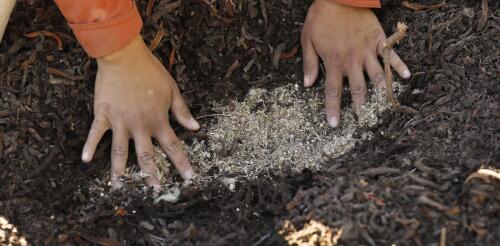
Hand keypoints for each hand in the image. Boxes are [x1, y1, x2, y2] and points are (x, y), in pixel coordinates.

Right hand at [81, 35, 199, 189]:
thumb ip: (182, 111)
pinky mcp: (104, 114)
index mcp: (158, 120)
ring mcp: (120, 121)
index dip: (182, 163)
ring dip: (120, 171)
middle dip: (151, 175)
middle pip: (146, 156)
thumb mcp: (172, 90)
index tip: (189, 177)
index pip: (173, 146)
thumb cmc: (150, 71)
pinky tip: (86, 160)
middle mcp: (140, 125)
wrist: (124, 56)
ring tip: (118, 186)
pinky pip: (96, 133)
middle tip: (155, 191)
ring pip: (120, 151)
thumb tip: (196, 127)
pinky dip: (90, 146)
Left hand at [301, 0, 410, 126]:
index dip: (333, 109)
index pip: (333, 91)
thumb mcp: (308, 40)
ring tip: (384, 107)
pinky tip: (407, 77)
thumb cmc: (320, 18)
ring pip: (377, 75)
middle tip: (364, 121)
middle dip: (361, 107)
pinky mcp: (379, 39)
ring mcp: (367, 50)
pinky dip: (399, 65)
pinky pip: (391, 55)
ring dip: (380, 92)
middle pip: (358, 88)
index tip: (335, 124)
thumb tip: (307, 84)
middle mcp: (352, 59)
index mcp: (334, 61)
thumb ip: (310, 63)